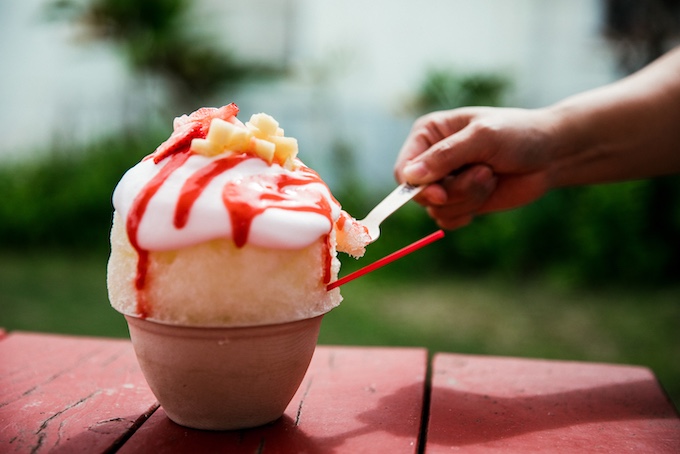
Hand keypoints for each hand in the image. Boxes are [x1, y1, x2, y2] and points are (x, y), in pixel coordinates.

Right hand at [394, 107, 559, 228]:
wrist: (550, 154)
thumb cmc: (517, 135)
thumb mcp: (482, 137)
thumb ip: (446, 156)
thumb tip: (411, 177)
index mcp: (428, 134)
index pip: (404, 169)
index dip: (416, 186)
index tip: (440, 193)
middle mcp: (431, 159)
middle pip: (418, 193)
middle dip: (452, 191)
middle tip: (484, 174)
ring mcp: (445, 182)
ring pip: (436, 208)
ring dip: (467, 198)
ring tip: (490, 176)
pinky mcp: (459, 201)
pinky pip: (448, 219)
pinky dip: (469, 210)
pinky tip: (488, 194)